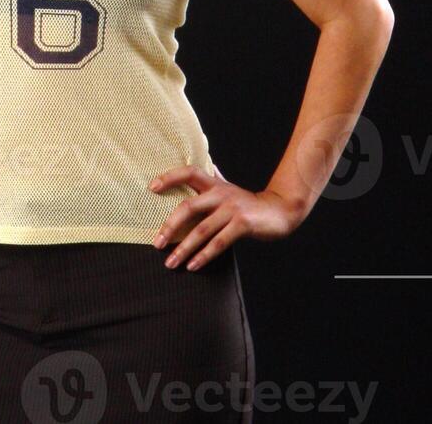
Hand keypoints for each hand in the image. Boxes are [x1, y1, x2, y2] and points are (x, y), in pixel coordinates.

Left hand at [148, 164, 299, 271]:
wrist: (280, 210)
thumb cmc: (249, 203)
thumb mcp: (229, 189)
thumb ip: (216, 179)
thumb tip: (208, 165)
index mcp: (214, 184)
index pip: (188, 173)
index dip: (169, 177)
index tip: (151, 188)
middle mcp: (221, 193)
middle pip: (189, 206)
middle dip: (170, 226)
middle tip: (157, 243)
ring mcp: (232, 208)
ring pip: (202, 230)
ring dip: (184, 249)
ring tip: (171, 262)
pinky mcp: (242, 224)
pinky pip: (218, 243)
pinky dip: (204, 255)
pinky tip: (193, 265)